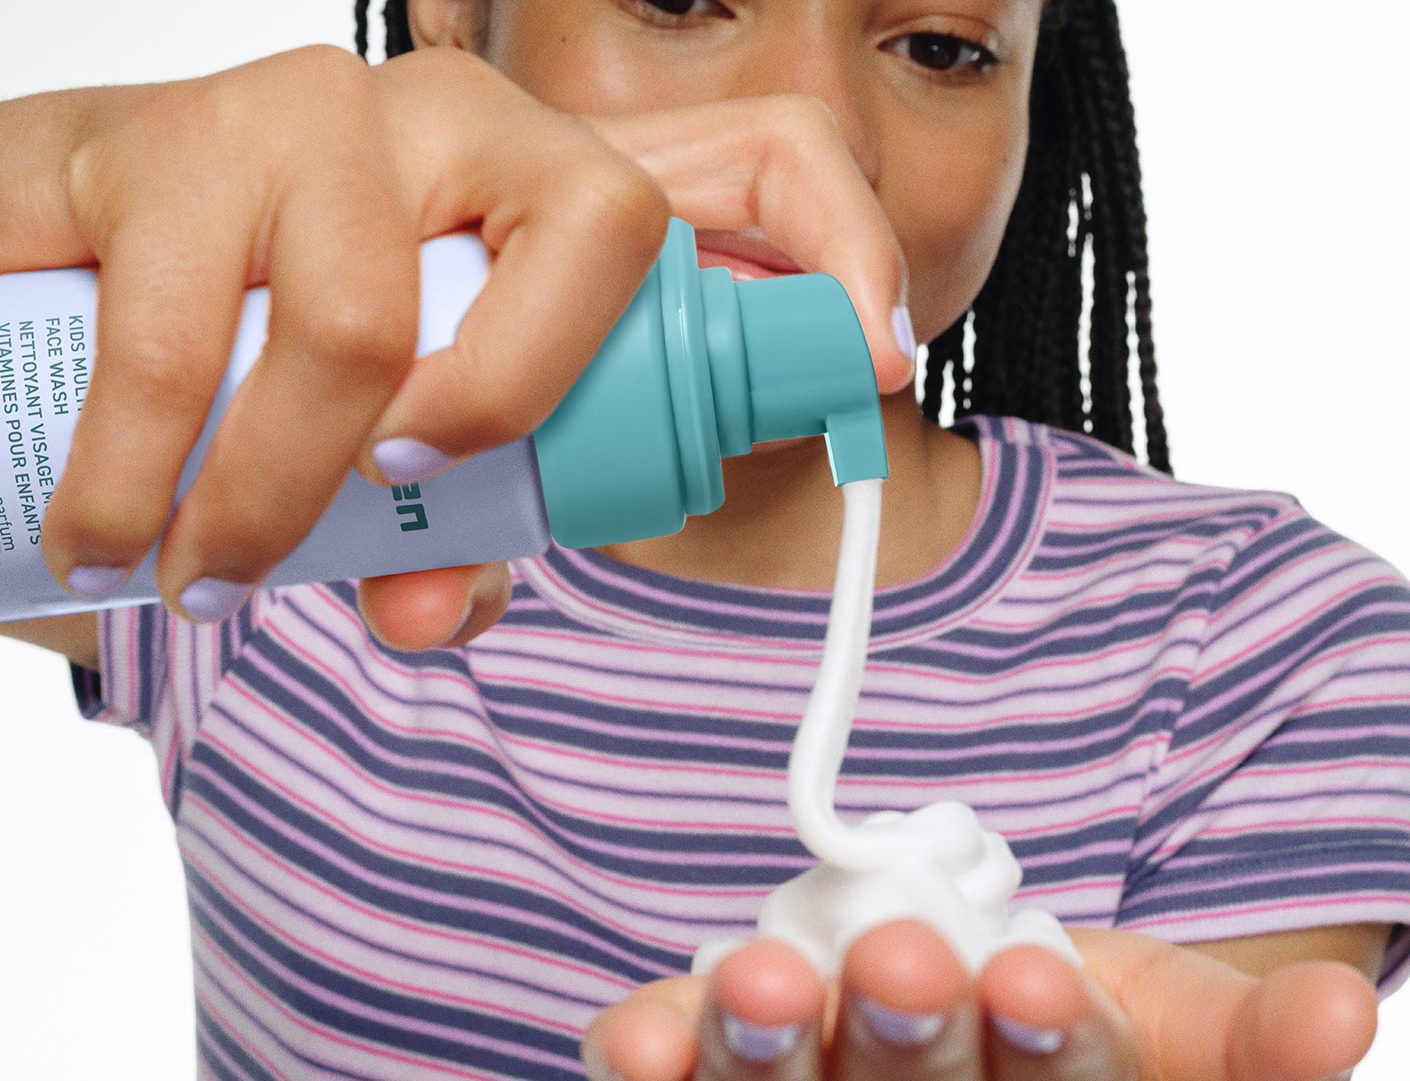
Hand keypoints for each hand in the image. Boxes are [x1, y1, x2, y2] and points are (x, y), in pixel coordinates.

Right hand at [0, 48, 907, 641]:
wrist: (88, 271)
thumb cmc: (301, 362)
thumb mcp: (429, 448)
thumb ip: (461, 531)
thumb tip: (424, 610)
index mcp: (560, 188)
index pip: (766, 161)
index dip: (846, 246)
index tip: (880, 361)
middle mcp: (466, 121)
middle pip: (594, 227)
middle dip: (509, 415)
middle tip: (390, 512)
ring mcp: (319, 110)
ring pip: (367, 320)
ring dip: (285, 490)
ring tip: (208, 565)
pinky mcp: (167, 136)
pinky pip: (190, 327)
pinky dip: (146, 465)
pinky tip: (115, 520)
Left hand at [581, 921, 1377, 1080]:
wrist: (970, 976)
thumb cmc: (1075, 1018)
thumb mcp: (1181, 1022)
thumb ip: (1246, 1037)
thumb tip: (1339, 1012)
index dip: (1050, 1046)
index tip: (1031, 982)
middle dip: (905, 1042)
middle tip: (900, 970)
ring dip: (767, 1048)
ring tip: (759, 989)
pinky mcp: (710, 1065)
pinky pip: (671, 1072)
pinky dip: (650, 1055)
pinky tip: (636, 1041)